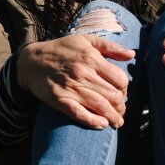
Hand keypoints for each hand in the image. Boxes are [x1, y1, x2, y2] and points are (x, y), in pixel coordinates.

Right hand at [16, 34, 133, 128]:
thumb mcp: (86, 40)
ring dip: (113, 117)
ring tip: (118, 122)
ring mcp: (71, 88)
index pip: (120, 79)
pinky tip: (102, 125)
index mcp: (92, 58)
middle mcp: (83, 73)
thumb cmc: (62, 50)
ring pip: (100, 106)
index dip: (125, 89)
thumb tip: (132, 54)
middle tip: (122, 110)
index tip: (122, 93)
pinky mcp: (60, 100)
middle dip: (121, 106)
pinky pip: (80, 114)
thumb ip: (110, 47)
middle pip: (113, 95)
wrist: (32, 61)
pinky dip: (93, 121)